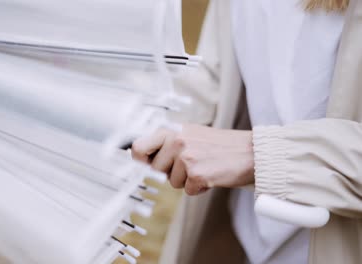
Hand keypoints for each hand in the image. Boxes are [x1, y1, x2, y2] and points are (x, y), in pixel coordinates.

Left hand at [131, 124, 254, 194]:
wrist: (250, 152)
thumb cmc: (218, 145)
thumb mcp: (189, 134)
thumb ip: (166, 143)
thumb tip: (140, 159)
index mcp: (171, 129)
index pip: (137, 148)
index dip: (140, 161)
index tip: (148, 165)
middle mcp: (176, 140)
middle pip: (154, 170)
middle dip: (169, 172)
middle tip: (189, 164)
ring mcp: (186, 157)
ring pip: (172, 182)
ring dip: (186, 180)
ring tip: (203, 166)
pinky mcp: (197, 174)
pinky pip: (187, 191)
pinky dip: (198, 188)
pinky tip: (210, 175)